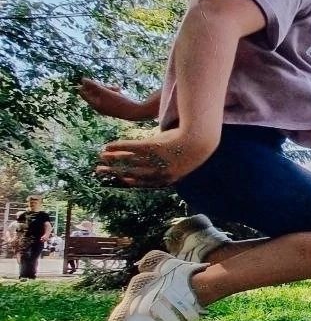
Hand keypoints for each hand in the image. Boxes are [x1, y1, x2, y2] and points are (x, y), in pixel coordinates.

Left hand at [79, 78, 147, 120]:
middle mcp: (98, 106)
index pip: (83, 93)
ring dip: (108, 88)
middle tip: (109, 86)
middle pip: (93, 92)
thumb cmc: (119, 103)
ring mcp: (106, 106)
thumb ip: (94, 86)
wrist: (135, 112)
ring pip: (102, 93)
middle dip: (100, 86)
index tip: (94, 81)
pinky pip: (109, 96)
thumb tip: (82, 79)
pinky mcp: (113, 105)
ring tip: (116, 88)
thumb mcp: (106, 92)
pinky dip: (113, 92)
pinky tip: (119, 91)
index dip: (86, 85)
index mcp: (94, 104)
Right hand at [95, 129, 215, 186]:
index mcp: (167, 178)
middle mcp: (157, 171)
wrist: (200, 139)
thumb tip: (163, 165)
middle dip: (114, 172)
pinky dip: (118, 146)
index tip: (123, 180)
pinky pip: (130, 147)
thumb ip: (170, 165)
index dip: (132, 181)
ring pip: (128, 160)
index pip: (145, 181)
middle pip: (131, 173)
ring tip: (102, 157)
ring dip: (113, 159)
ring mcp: (154, 159)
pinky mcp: (151, 146)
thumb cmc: (192, 148)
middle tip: (100, 171)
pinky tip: (108, 145)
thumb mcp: (181, 160)